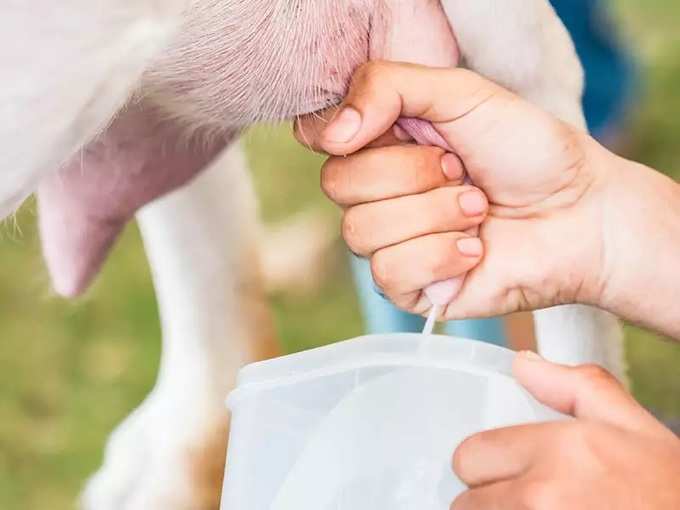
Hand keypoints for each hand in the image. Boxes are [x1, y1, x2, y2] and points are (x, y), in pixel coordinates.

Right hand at [295, 61, 615, 317]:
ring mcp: (390, 241)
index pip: (319, 137)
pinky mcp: (407, 287)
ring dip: (434, 215)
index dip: (349, 134)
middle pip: (338, 183)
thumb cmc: (528, 151)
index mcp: (383, 141)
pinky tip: (474, 251)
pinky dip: (440, 257)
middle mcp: (378, 191)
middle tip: (463, 172)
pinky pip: (388, 272)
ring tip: (479, 211)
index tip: (405, 128)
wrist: (579, 214)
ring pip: (362, 231)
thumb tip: (332, 134)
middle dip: (412, 174)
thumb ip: (388, 87)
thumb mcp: (462, 93)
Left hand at [451, 353, 679, 508]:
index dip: (484, 465)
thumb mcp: (634, 427)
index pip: (469, 457)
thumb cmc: (671, 490)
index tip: (503, 472)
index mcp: (557, 452)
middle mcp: (541, 499)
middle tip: (526, 502)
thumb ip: (574, 386)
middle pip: (466, 504)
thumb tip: (523, 363)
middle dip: (488, 502)